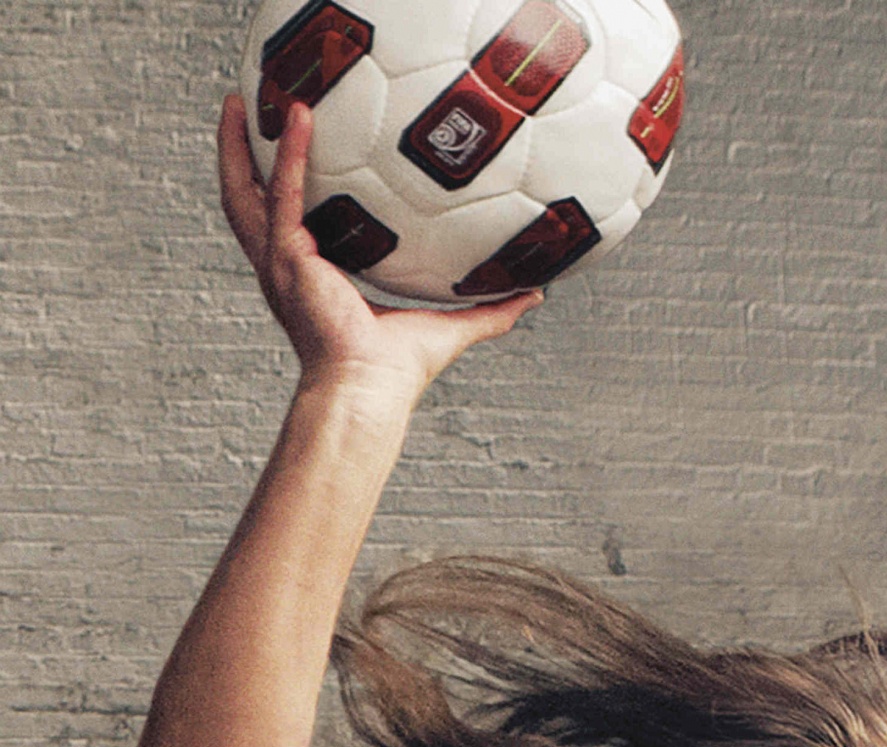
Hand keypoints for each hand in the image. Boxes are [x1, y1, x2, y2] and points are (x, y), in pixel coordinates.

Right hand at [217, 93, 541, 405]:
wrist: (371, 393)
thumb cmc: (399, 373)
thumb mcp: (450, 328)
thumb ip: (489, 308)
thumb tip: (534, 294)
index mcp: (314, 279)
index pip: (290, 222)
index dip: (283, 185)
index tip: (292, 150)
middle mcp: (288, 269)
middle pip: (248, 202)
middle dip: (238, 156)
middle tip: (241, 108)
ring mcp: (282, 265)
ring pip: (245, 193)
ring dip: (236, 145)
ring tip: (238, 98)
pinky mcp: (289, 261)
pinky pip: (285, 195)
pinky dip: (288, 155)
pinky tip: (298, 116)